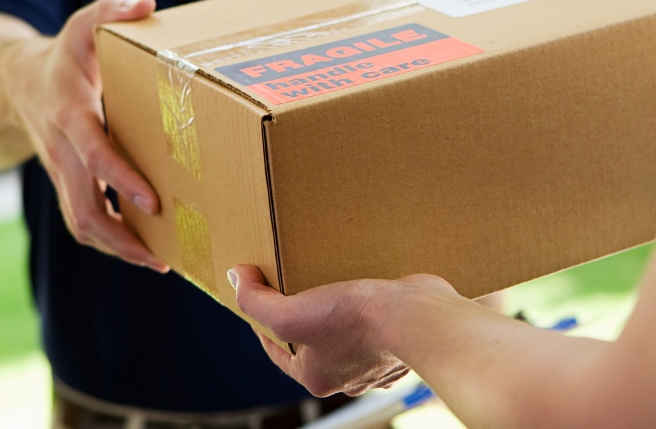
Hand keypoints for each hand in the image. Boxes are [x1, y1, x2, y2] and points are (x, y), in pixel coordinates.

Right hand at [0, 0, 167, 271]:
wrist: (15, 83)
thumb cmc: (63, 54)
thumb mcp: (83, 25)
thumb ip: (111, 9)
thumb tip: (147, 4)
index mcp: (70, 116)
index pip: (94, 155)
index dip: (120, 179)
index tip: (152, 200)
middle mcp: (62, 152)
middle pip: (84, 209)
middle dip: (121, 237)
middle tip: (163, 255)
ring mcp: (61, 173)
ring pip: (81, 224)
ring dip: (117, 248)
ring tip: (160, 262)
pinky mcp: (67, 184)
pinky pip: (85, 221)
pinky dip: (112, 240)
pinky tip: (147, 249)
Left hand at [229, 265, 451, 396]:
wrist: (420, 319)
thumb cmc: (356, 321)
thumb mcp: (291, 313)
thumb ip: (256, 301)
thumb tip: (235, 278)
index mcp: (317, 377)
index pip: (277, 352)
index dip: (262, 323)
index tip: (259, 295)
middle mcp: (348, 376)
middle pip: (312, 343)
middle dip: (303, 316)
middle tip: (298, 285)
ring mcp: (376, 361)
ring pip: (345, 335)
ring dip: (337, 312)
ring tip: (332, 281)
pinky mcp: (399, 341)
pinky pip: (377, 326)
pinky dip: (370, 308)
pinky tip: (368, 287)